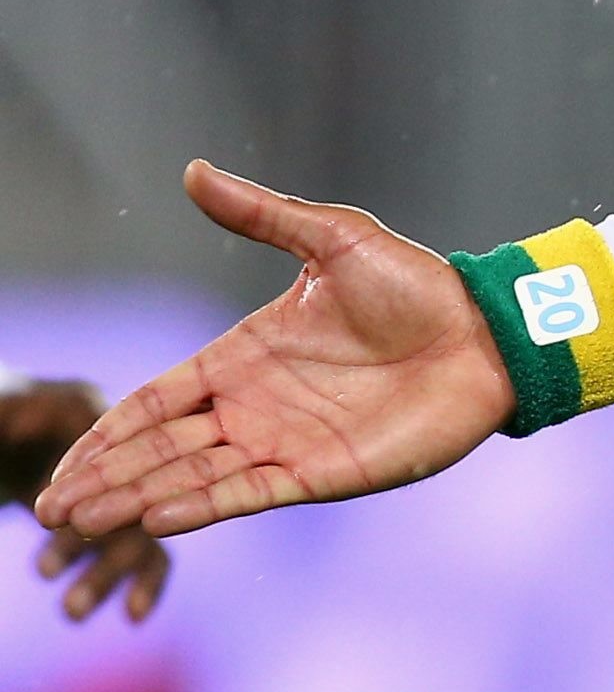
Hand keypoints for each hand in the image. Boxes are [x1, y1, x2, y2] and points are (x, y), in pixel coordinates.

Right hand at [28, 161, 515, 618]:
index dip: (107, 433)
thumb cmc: (418, 284)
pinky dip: (201, 507)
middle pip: (159, 450)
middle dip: (102, 479)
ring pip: (191, 478)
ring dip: (135, 500)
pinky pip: (248, 493)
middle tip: (46, 512)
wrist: (487, 331)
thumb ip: (261, 214)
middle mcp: (255, 407)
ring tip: (78, 522)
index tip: (60, 463)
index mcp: (244, 357)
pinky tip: (155, 517)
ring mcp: (286, 443)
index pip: (155, 402)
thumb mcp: (332, 239)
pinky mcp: (323, 472)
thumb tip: (194, 169)